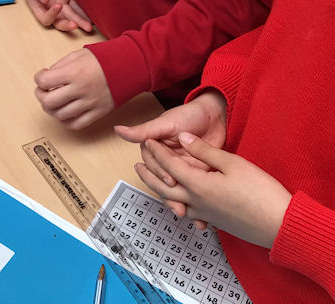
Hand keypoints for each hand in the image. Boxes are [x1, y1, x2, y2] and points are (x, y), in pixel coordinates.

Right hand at [18, 0, 92, 31]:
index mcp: (40, 9)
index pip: (46, 19)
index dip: (52, 15)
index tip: (58, 5)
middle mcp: (53, 9)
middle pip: (62, 21)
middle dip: (72, 24)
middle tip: (81, 26)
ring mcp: (63, 4)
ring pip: (73, 16)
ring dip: (82, 21)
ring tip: (90, 25)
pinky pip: (79, 5)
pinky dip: (85, 10)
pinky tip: (93, 13)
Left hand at [34, 49, 112, 128]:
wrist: (129, 65)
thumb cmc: (105, 58)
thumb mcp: (78, 54)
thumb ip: (60, 66)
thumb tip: (46, 78)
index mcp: (74, 72)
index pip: (44, 82)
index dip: (38, 79)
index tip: (42, 77)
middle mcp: (80, 89)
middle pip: (48, 102)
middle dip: (41, 96)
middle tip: (44, 91)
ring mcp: (90, 103)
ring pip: (60, 115)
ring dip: (52, 109)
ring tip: (55, 101)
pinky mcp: (98, 112)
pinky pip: (76, 124)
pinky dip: (66, 121)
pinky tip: (65, 112)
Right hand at [115, 91, 226, 223]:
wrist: (216, 115)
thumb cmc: (189, 114)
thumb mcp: (166, 123)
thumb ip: (143, 131)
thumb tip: (118, 130)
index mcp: (156, 150)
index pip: (153, 166)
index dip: (160, 174)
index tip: (170, 179)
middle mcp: (167, 162)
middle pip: (163, 184)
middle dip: (170, 196)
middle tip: (179, 207)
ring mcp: (183, 170)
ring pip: (177, 192)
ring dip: (183, 205)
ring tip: (189, 215)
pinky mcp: (198, 176)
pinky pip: (194, 192)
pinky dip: (199, 205)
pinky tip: (202, 219)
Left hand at [135, 133, 290, 248]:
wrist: (280, 225)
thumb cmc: (260, 192)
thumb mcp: (232, 163)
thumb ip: (204, 151)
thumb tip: (183, 138)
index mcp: (198, 184)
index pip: (169, 165)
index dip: (157, 152)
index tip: (147, 141)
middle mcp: (196, 202)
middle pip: (163, 187)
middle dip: (149, 175)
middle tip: (137, 165)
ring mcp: (205, 214)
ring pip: (173, 202)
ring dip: (159, 191)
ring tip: (153, 182)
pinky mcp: (214, 222)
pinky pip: (188, 212)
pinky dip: (177, 205)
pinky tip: (180, 203)